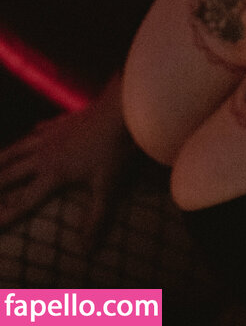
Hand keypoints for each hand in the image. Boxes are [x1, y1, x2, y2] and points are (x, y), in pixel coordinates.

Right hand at [0, 75, 133, 241]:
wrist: (119, 108)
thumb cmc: (114, 148)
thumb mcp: (107, 187)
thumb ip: (96, 219)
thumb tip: (87, 251)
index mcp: (53, 173)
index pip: (24, 201)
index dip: (6, 215)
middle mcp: (45, 154)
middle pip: (11, 173)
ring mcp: (51, 134)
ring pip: (19, 148)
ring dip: (3, 159)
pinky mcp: (62, 121)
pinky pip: (39, 130)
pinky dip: (30, 136)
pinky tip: (31, 134)